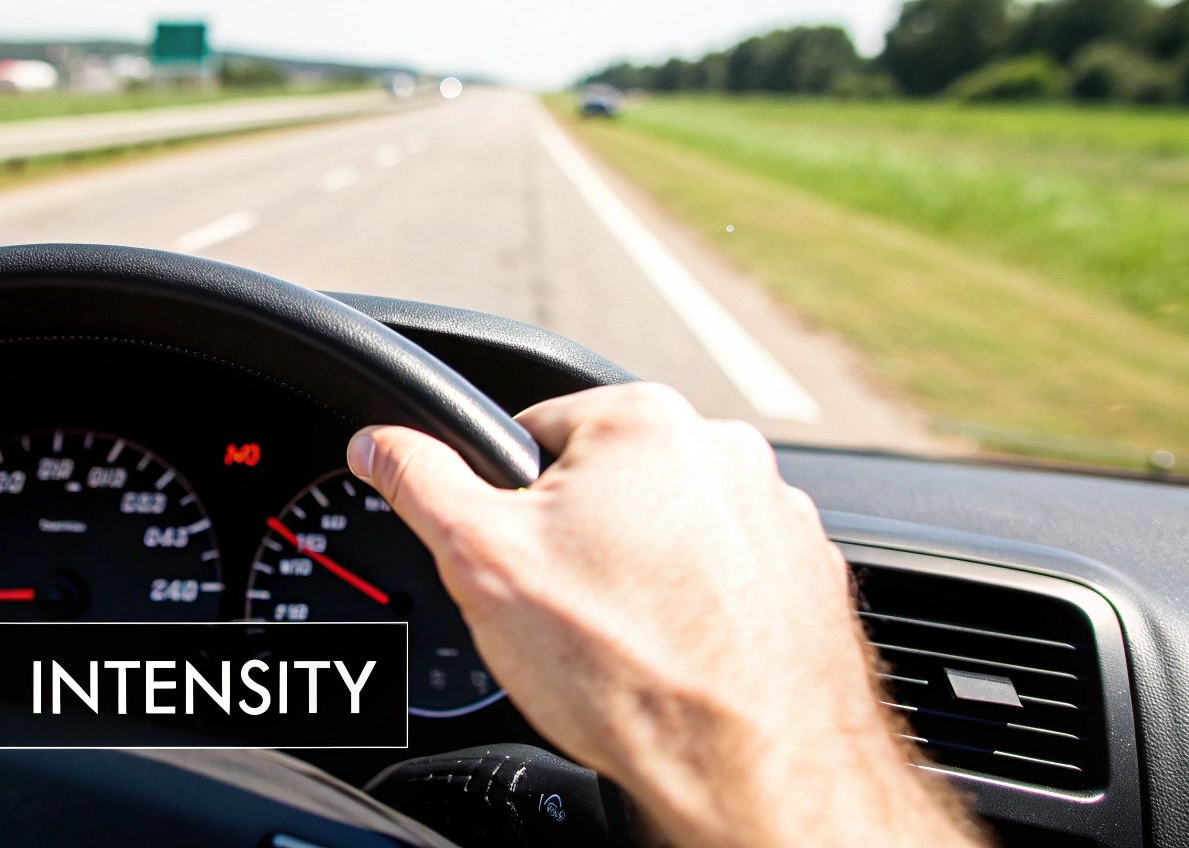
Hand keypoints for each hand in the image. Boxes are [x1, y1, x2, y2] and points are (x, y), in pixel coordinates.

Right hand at [348, 383, 982, 847]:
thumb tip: (379, 444)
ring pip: (669, 530)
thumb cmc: (627, 668)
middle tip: (565, 611)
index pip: (533, 432)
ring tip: (625, 641)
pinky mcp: (809, 572)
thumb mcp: (481, 560)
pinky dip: (700, 606)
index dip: (506, 503)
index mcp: (643, 417)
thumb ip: (421, 482)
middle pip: (606, 482)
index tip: (515, 560)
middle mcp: (724, 450)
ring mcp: (777, 512)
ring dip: (641, 571)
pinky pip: (727, 574)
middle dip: (576, 540)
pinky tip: (677, 655)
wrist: (750, 771)